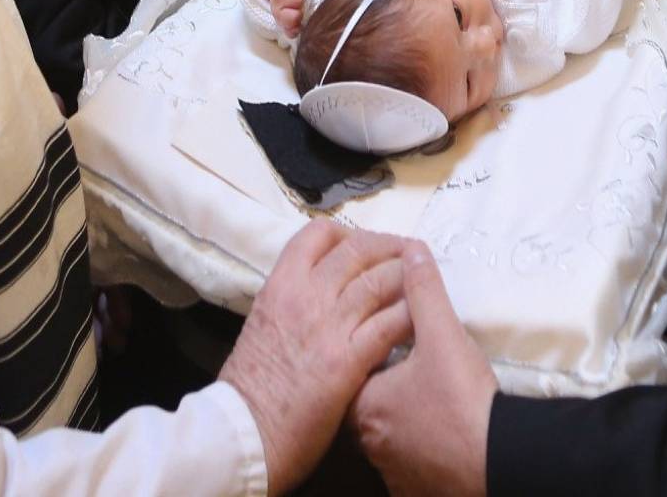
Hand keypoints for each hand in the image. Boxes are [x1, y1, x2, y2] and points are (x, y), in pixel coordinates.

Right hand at [219, 222, 413, 492]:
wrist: (244, 434)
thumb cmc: (249, 388)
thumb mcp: (262, 326)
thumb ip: (290, 303)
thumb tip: (318, 294)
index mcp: (280, 286)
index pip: (318, 234)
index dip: (350, 233)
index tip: (366, 246)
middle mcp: (306, 296)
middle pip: (359, 249)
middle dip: (390, 248)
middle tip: (407, 258)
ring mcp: (329, 326)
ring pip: (382, 280)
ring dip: (408, 278)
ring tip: (423, 287)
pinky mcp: (349, 360)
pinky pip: (391, 323)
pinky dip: (411, 316)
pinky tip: (422, 321)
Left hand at [352, 244, 497, 496]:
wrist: (499, 462)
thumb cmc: (463, 402)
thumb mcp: (443, 335)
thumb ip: (423, 292)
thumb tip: (412, 253)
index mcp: (362, 404)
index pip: (347, 365)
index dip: (366, 345)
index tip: (387, 335)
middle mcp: (366, 441)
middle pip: (364, 400)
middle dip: (381, 379)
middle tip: (408, 362)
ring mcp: (389, 468)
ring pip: (384, 431)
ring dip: (399, 412)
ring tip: (425, 392)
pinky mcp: (412, 486)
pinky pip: (404, 459)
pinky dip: (416, 441)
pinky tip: (436, 425)